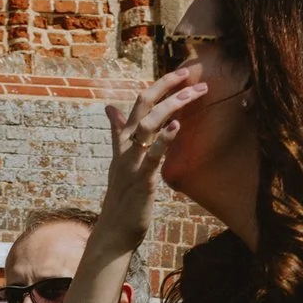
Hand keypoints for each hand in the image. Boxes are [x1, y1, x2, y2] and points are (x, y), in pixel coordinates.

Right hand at [100, 66, 209, 238]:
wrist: (114, 230)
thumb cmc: (122, 196)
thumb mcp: (119, 160)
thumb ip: (116, 133)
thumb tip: (109, 109)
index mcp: (122, 141)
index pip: (139, 104)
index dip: (159, 85)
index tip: (182, 73)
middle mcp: (126, 147)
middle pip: (143, 105)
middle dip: (166, 85)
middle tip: (190, 73)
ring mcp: (132, 162)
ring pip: (148, 124)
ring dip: (172, 105)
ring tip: (194, 93)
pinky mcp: (142, 180)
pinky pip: (152, 156)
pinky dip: (164, 139)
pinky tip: (177, 126)